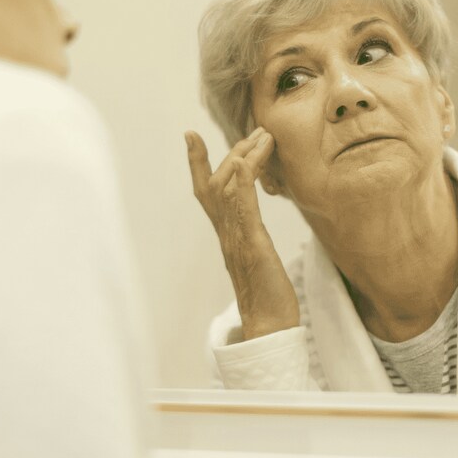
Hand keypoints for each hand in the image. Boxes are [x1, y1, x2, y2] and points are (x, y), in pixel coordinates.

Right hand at [185, 128, 299, 340]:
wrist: (268, 327)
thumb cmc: (268, 299)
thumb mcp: (258, 260)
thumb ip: (252, 240)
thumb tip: (253, 230)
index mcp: (227, 235)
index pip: (205, 192)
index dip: (197, 163)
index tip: (189, 134)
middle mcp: (226, 233)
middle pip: (216, 183)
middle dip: (233, 150)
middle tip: (256, 130)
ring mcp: (236, 238)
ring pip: (227, 188)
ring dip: (243, 157)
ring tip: (262, 136)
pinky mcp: (252, 245)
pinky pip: (242, 208)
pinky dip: (241, 181)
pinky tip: (246, 162)